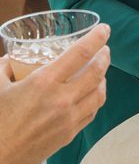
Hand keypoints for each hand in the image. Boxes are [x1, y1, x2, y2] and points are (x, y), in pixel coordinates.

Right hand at [0, 23, 109, 163]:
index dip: (96, 38)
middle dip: (105, 56)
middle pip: (97, 72)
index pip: (80, 53)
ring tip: (100, 70)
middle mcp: (61, 100)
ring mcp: (69, 118)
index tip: (104, 30)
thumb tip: (13, 57)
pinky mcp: (70, 133)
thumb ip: (6, 67)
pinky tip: (92, 93)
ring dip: (103, 78)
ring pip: (100, 93)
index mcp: (43, 83)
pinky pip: (92, 111)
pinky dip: (96, 98)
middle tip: (104, 48)